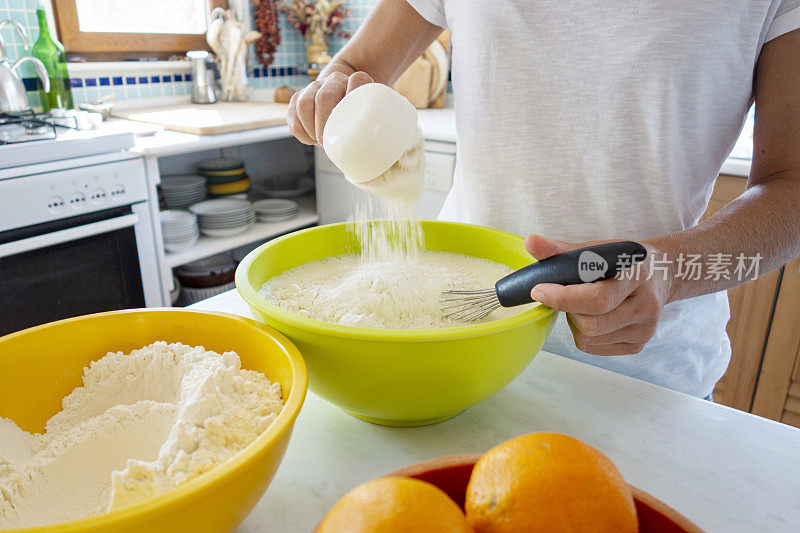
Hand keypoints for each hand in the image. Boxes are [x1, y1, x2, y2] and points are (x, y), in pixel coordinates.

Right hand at [287, 71, 373, 145]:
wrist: (344, 104)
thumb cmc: (363, 119)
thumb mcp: (375, 118)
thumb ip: (381, 125)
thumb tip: (383, 151)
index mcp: (358, 81)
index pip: (358, 81)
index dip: (354, 102)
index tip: (352, 126)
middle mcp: (335, 80)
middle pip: (324, 97)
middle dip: (325, 125)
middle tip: (329, 142)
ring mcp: (314, 87)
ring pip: (304, 104)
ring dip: (311, 129)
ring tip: (320, 141)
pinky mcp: (298, 97)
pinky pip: (293, 114)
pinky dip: (301, 131)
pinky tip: (310, 139)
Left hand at [524, 234, 672, 355]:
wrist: (663, 273)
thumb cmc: (624, 260)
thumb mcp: (597, 249)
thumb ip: (561, 249)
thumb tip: (530, 242)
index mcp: (636, 276)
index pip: (596, 299)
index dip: (562, 298)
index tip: (538, 290)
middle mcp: (645, 307)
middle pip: (590, 324)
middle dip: (568, 310)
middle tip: (568, 294)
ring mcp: (644, 330)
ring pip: (588, 338)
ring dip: (575, 322)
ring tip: (584, 304)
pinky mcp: (638, 345)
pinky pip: (594, 348)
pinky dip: (585, 334)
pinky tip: (594, 316)